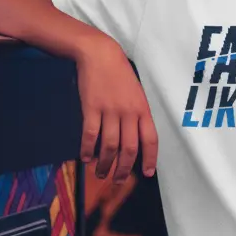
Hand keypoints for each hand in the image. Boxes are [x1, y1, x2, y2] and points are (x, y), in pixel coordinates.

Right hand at [76, 35, 158, 182]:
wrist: (100, 54)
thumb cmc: (120, 75)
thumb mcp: (136, 94)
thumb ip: (138, 115)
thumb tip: (135, 139)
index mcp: (143, 110)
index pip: (150, 140)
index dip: (150, 159)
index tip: (147, 173)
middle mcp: (128, 113)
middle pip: (129, 149)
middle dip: (124, 169)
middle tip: (118, 181)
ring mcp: (109, 111)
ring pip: (109, 146)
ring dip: (105, 164)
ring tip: (100, 173)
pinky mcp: (91, 108)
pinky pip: (90, 135)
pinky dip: (88, 149)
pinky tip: (86, 158)